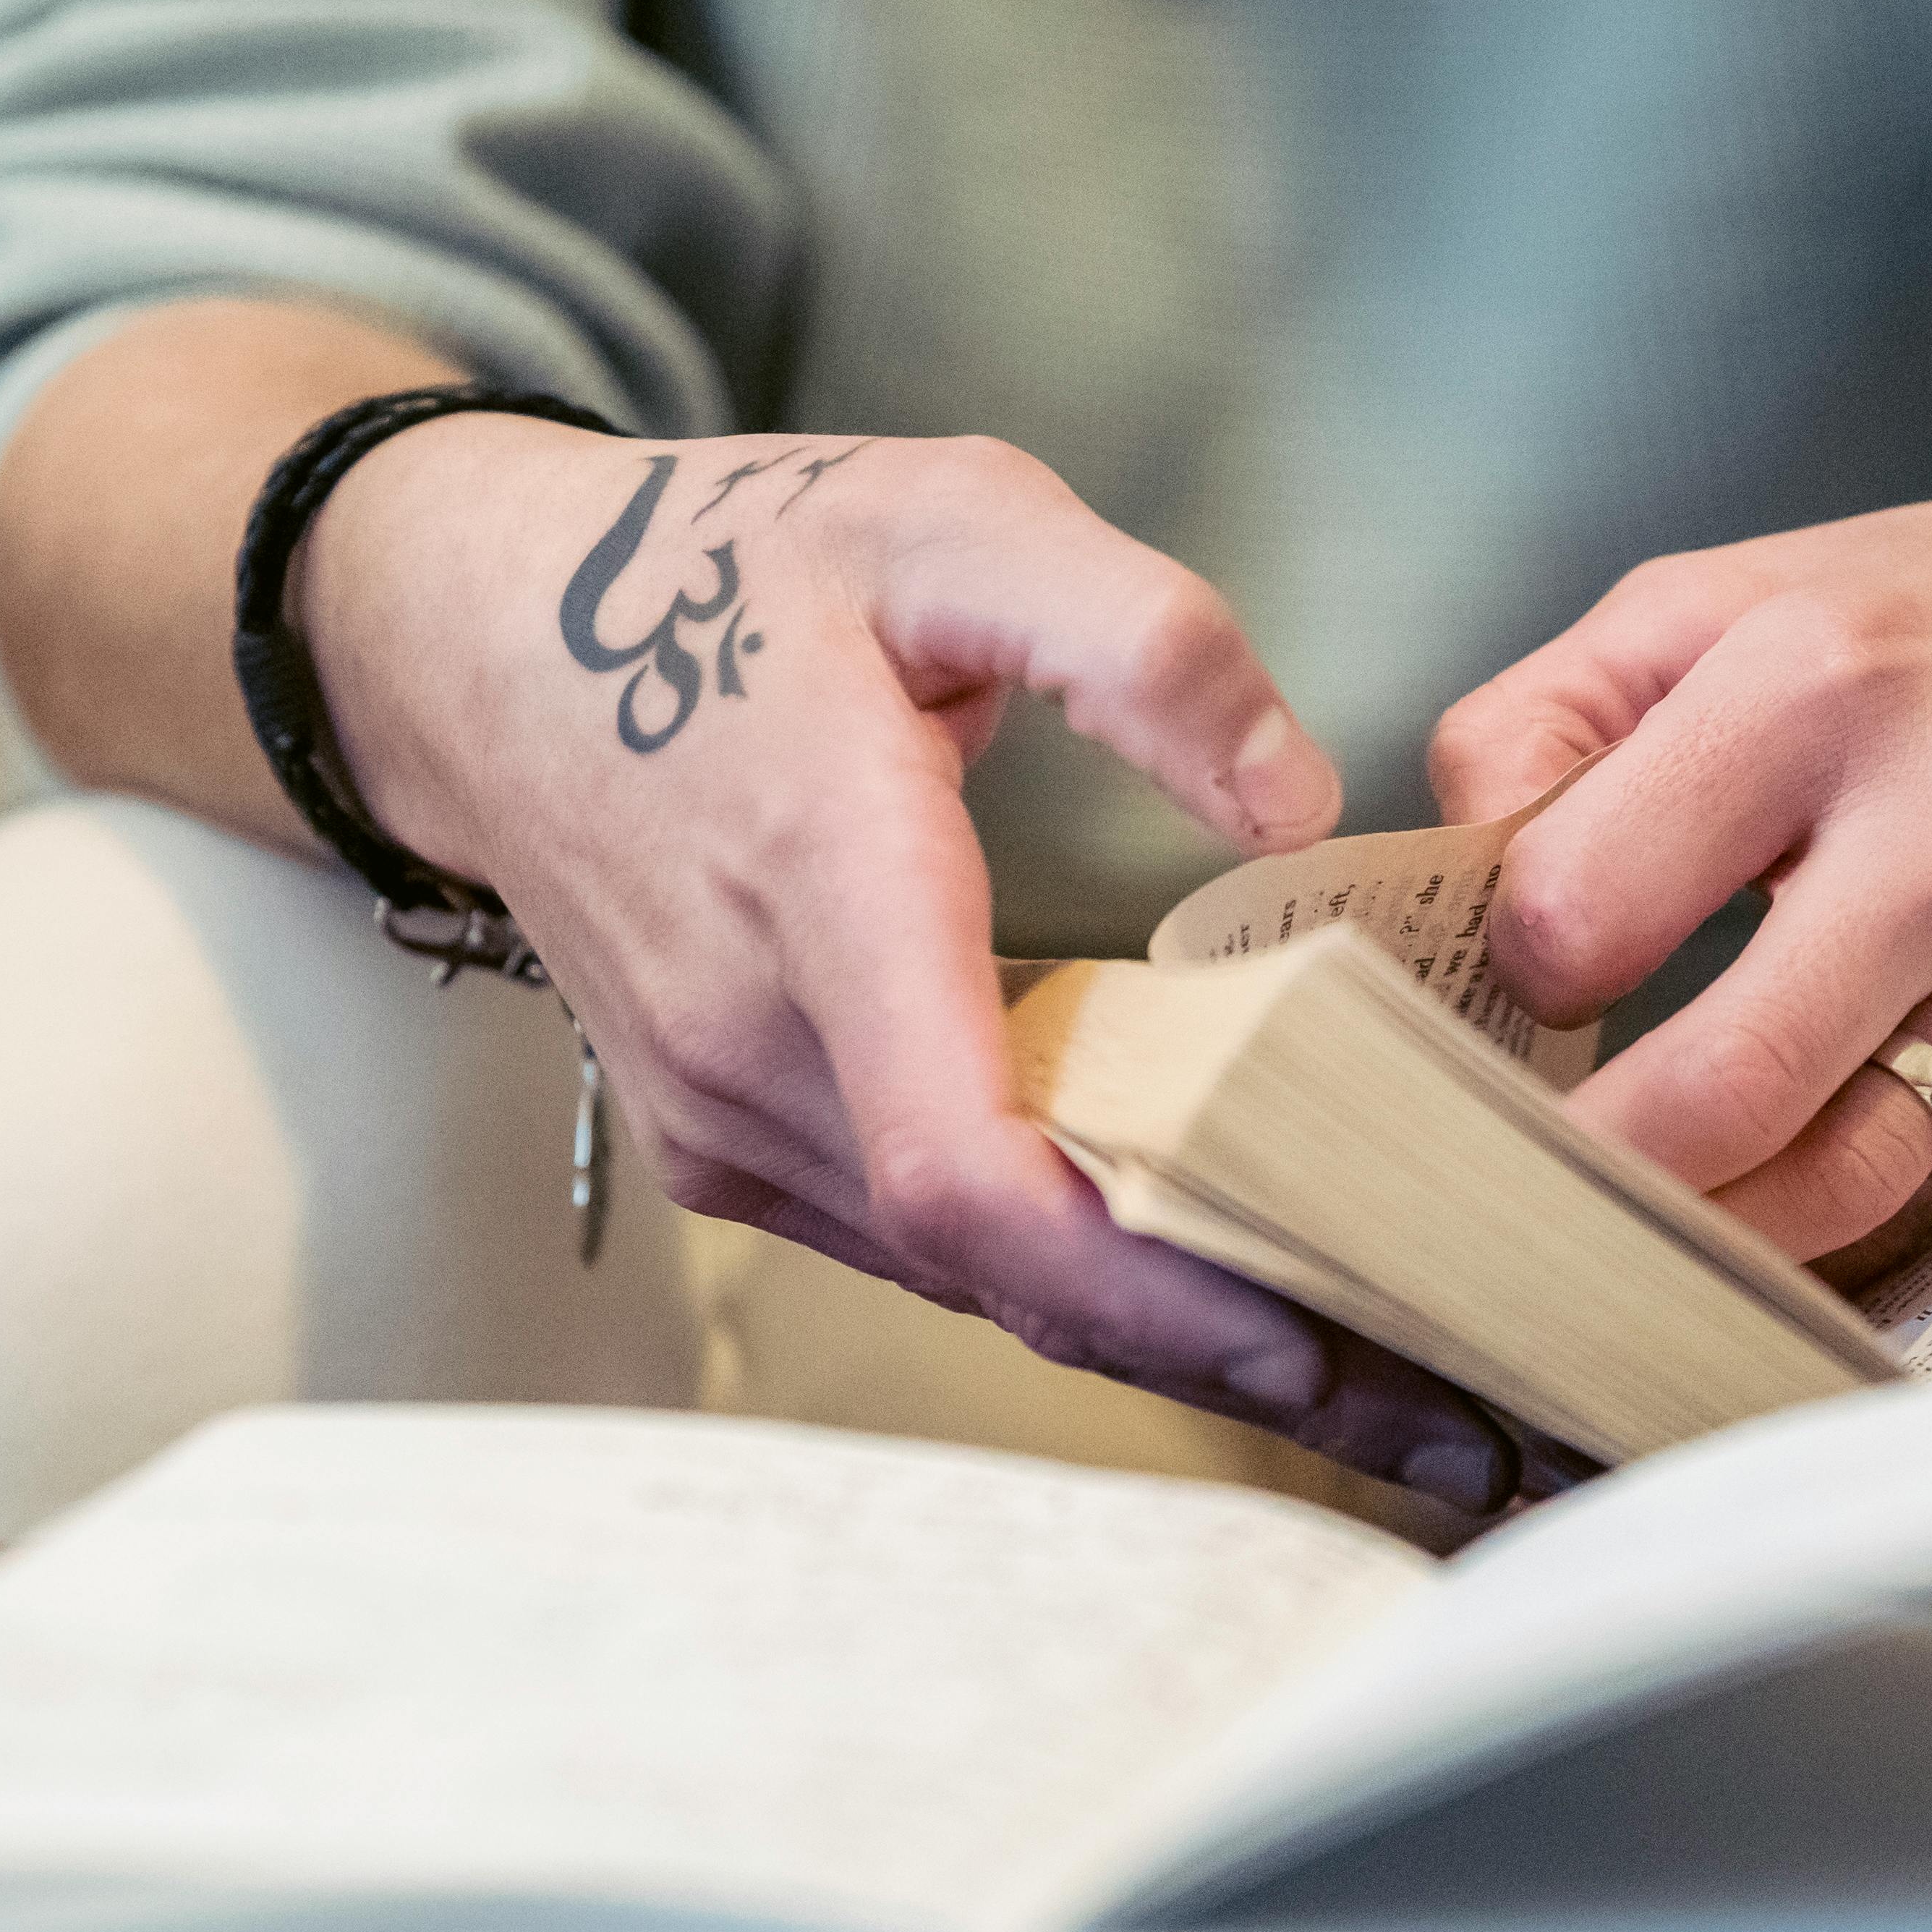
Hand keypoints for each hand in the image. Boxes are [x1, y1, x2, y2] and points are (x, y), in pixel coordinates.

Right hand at [299, 412, 1516, 1505]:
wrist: (477, 638)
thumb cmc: (725, 566)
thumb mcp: (953, 512)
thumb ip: (1140, 638)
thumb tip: (1295, 798)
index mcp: (820, 885)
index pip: (962, 1162)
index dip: (1143, 1281)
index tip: (1316, 1333)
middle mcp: (753, 1041)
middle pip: (1001, 1268)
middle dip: (1226, 1351)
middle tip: (1454, 1419)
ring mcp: (726, 1114)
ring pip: (971, 1282)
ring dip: (1170, 1341)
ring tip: (1392, 1381)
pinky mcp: (732, 1142)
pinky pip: (927, 1247)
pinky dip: (1081, 1289)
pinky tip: (1230, 1299)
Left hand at [1431, 459, 1931, 1273]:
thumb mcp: (1736, 592)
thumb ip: (1554, 714)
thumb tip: (1451, 877)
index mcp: (1813, 684)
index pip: (1582, 905)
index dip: (1509, 970)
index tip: (1502, 981)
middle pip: (1707, 1092)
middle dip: (1576, 1159)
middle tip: (1502, 1165)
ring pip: (1829, 1191)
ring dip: (1692, 1233)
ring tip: (1602, 1221)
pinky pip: (1915, 1204)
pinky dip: (1807, 1231)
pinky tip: (1734, 1212)